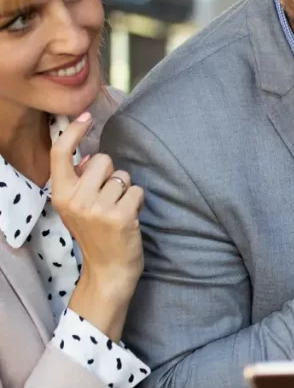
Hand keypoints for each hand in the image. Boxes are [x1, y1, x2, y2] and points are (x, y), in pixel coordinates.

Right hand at [50, 113, 144, 339]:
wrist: (108, 271)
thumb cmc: (96, 234)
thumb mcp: (76, 208)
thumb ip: (80, 182)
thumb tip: (93, 156)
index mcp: (60, 194)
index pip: (61, 154)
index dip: (73, 132)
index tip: (85, 116)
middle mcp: (75, 199)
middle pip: (104, 161)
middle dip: (112, 175)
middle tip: (109, 199)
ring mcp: (97, 208)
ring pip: (123, 176)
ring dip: (126, 190)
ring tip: (119, 210)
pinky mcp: (121, 216)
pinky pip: (137, 190)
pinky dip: (138, 202)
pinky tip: (130, 218)